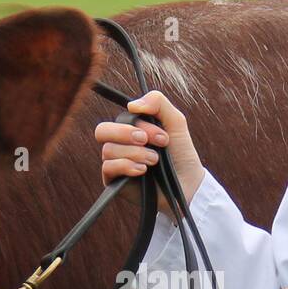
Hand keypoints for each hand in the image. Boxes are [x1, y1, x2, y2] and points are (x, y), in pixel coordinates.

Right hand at [95, 90, 205, 216]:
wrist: (185, 184)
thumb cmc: (180, 154)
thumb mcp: (175, 122)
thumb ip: (158, 103)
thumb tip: (131, 104)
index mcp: (131, 129)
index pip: (121, 118)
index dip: (140, 124)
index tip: (162, 137)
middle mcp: (120, 144)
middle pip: (102, 130)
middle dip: (124, 133)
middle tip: (145, 141)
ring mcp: (114, 162)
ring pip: (108, 150)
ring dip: (135, 153)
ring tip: (154, 161)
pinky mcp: (112, 181)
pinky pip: (108, 167)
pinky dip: (127, 166)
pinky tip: (143, 171)